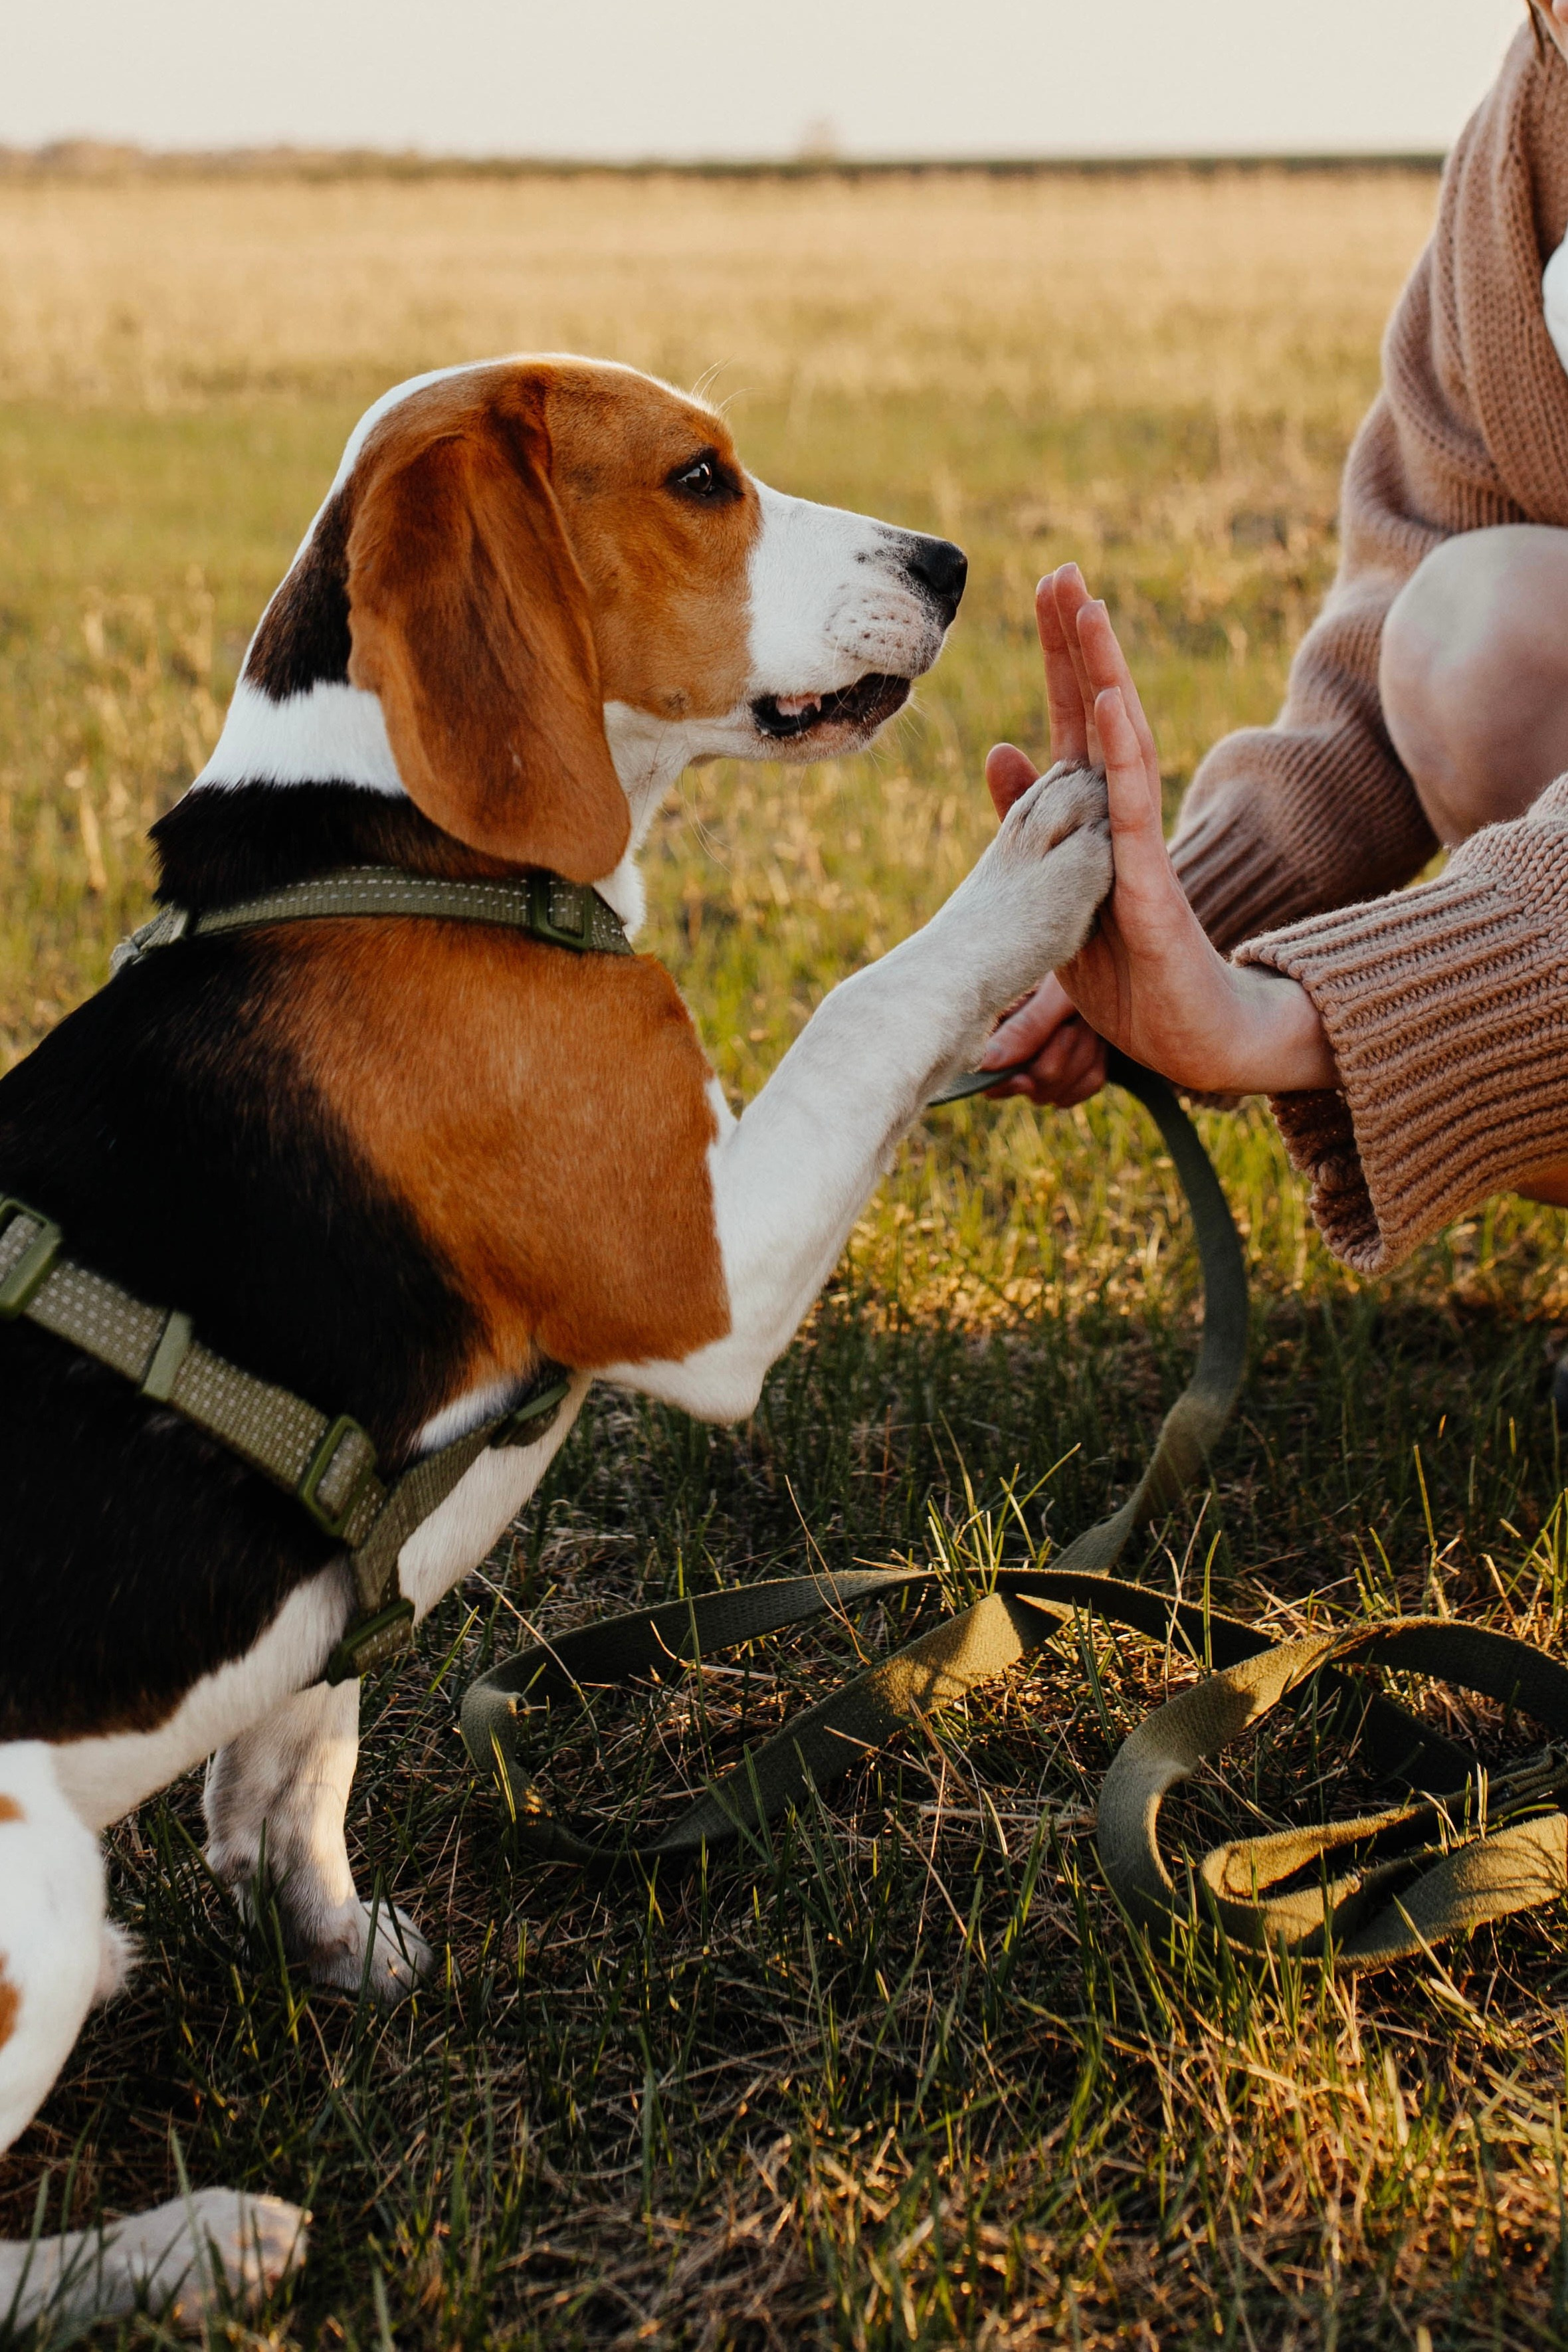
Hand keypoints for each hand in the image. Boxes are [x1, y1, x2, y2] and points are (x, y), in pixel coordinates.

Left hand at [980, 567, 1336, 1099]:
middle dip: (1078, 641)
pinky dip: (1121, 750)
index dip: (1060, 656)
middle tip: (1062, 569)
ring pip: (1118, 743)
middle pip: (1098, 712)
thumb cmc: (1130, 975)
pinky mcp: (1150, 881)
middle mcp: (1119, 817)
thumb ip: (1031, 819)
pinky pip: (1132, 805)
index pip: (1074, 721)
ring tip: (1086, 609)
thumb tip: (999, 750)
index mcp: (1093, 819)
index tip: (1046, 589)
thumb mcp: (1054, 888)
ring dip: (1102, 674)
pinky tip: (1111, 698)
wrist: (1192, 1039)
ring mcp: (1137, 844)